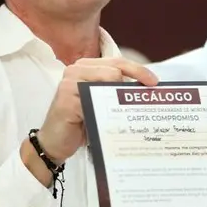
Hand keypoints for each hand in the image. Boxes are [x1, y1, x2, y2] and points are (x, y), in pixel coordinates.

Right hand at [33, 57, 157, 164]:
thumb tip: (144, 89)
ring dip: (119, 99)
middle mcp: (76, 70)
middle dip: (131, 86)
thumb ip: (113, 91)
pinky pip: (95, 100)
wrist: (53, 144)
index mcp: (85, 67)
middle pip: (115, 69)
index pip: (117, 62)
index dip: (138, 70)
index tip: (153, 83)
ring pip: (108, 79)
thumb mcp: (98, 103)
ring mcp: (69, 82)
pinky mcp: (66, 97)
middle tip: (144, 101)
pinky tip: (107, 123)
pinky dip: (105, 112)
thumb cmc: (79, 124)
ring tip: (122, 115)